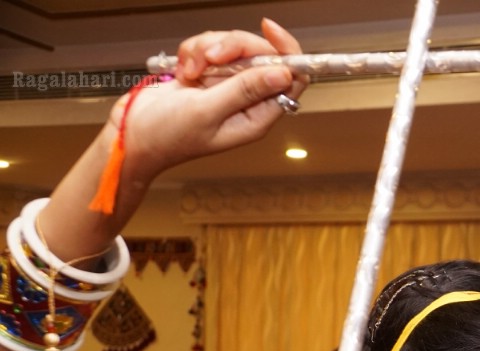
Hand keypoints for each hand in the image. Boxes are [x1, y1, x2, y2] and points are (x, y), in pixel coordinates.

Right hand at [117, 20, 306, 178]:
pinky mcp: (209, 74)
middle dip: (234, 47)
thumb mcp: (207, 112)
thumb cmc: (168, 135)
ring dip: (208, 50)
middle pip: (261, 55)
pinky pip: (211, 47)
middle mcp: (248, 100)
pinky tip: (184, 70)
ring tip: (190, 73)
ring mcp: (228, 85)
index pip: (292, 79)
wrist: (132, 133)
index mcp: (257, 116)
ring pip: (233, 47)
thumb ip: (245, 90)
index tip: (269, 30)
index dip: (287, 52)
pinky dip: (194, 51)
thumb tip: (283, 74)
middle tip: (209, 58)